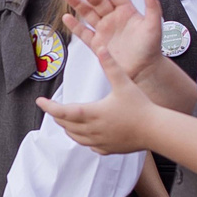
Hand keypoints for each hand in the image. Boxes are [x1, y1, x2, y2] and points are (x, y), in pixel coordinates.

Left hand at [36, 62, 167, 155]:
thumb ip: (110, 65)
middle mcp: (93, 130)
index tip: (40, 101)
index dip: (49, 107)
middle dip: (57, 116)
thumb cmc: (141, 106)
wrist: (156, 130)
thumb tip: (101, 47)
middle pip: (66, 125)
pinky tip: (86, 133)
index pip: (63, 112)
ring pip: (75, 137)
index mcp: (93, 113)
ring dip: (67, 128)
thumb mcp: (124, 82)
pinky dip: (83, 138)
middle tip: (52, 107)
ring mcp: (100, 141)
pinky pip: (89, 146)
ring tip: (65, 120)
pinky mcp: (108, 149)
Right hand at [58, 0, 167, 88]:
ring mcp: (104, 30)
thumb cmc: (151, 48)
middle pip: (98, 2)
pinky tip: (67, 17)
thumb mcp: (154, 25)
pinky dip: (75, 25)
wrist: (144, 71)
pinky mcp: (97, 44)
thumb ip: (153, 7)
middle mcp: (113, 18)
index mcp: (127, 11)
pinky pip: (83, 32)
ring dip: (78, 4)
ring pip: (88, 14)